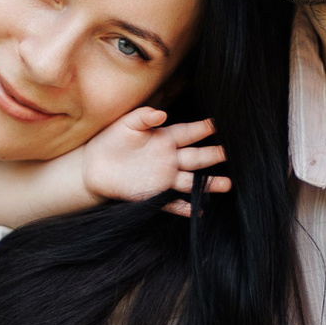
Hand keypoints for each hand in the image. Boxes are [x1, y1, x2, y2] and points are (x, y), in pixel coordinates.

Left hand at [79, 108, 230, 207]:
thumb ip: (144, 117)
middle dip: (214, 155)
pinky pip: (172, 202)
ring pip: (191, 181)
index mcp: (164, 138)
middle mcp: (169, 159)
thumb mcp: (127, 124)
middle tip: (231, 154)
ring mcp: (163, 178)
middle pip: (196, 158)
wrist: (94, 166)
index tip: (219, 124)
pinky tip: (197, 210)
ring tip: (227, 184)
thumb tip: (161, 114)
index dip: (203, 129)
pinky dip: (184, 207)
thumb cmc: (111, 140)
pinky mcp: (154, 194)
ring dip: (208, 184)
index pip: (188, 133)